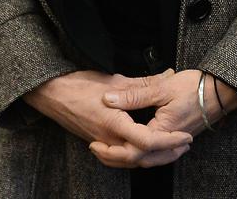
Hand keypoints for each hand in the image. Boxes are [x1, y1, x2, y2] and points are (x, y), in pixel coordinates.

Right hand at [24, 70, 191, 169]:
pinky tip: (146, 151)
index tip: (184, 136)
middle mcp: (108, 138)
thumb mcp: (114, 80)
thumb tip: (167, 75)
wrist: (52, 94)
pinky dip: (135, 157)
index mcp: (114, 122)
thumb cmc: (79, 84)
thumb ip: (143, 83)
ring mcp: (102, 142)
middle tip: (184, 145)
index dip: (168, 141)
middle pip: (141, 157)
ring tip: (172, 149)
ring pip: (130, 161)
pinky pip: (119, 158)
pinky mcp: (98, 142)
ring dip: (153, 157)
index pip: (146, 140)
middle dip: (165, 155)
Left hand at [97, 70, 236, 166]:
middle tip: (97, 150)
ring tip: (111, 151)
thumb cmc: (196, 87)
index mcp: (162, 131)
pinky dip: (144, 156)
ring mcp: (175, 143)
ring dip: (128, 159)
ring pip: (149, 161)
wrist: (222, 90)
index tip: (94, 143)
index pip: (132, 150)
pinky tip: (138, 149)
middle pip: (138, 161)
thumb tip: (108, 99)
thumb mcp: (162, 87)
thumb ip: (134, 95)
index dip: (110, 150)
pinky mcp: (179, 140)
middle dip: (115, 159)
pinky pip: (159, 156)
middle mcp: (169, 142)